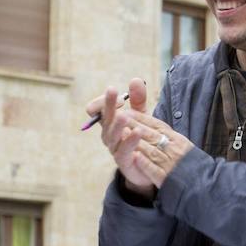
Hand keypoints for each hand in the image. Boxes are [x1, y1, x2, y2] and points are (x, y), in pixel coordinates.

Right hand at [86, 78, 155, 195]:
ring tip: (124, 115)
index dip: (104, 101)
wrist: (147, 165)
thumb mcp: (141, 116)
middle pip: (105, 119)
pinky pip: (124, 151)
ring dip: (117, 124)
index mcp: (110, 122)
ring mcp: (114, 149)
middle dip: (107, 105)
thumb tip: (135, 79)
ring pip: (112, 135)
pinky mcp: (123, 162)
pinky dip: (130, 142)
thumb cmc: (139, 137)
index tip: (116, 93)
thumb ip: (138, 99)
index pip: (98, 109)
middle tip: (112, 92)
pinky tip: (138, 132)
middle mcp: (109, 135)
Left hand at [118, 110, 193, 188]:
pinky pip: (154, 169)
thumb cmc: (190, 163)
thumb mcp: (183, 145)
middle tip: (120, 117)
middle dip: (135, 126)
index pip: (157, 126)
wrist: (202, 183)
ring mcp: (170, 163)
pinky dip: (145, 163)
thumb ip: (168, 136)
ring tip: (123, 133)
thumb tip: (151, 125)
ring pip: (151, 150)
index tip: (128, 112)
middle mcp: (174, 149)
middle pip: (152, 135)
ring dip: (137, 142)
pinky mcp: (167, 178)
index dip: (142, 119)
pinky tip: (135, 157)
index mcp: (177, 140)